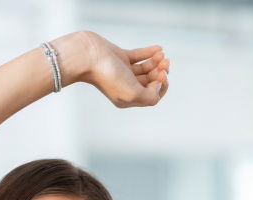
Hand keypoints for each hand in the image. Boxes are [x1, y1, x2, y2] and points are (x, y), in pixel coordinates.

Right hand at [51, 31, 169, 107]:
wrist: (87, 56)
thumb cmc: (107, 76)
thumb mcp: (132, 94)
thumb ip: (150, 96)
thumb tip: (158, 86)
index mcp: (128, 98)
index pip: (152, 96)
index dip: (161, 86)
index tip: (161, 75)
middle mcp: (126, 86)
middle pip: (150, 82)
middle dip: (161, 72)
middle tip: (165, 62)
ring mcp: (123, 71)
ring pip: (146, 69)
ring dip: (157, 62)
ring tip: (162, 55)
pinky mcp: (120, 57)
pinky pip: (139, 56)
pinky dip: (150, 52)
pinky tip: (159, 48)